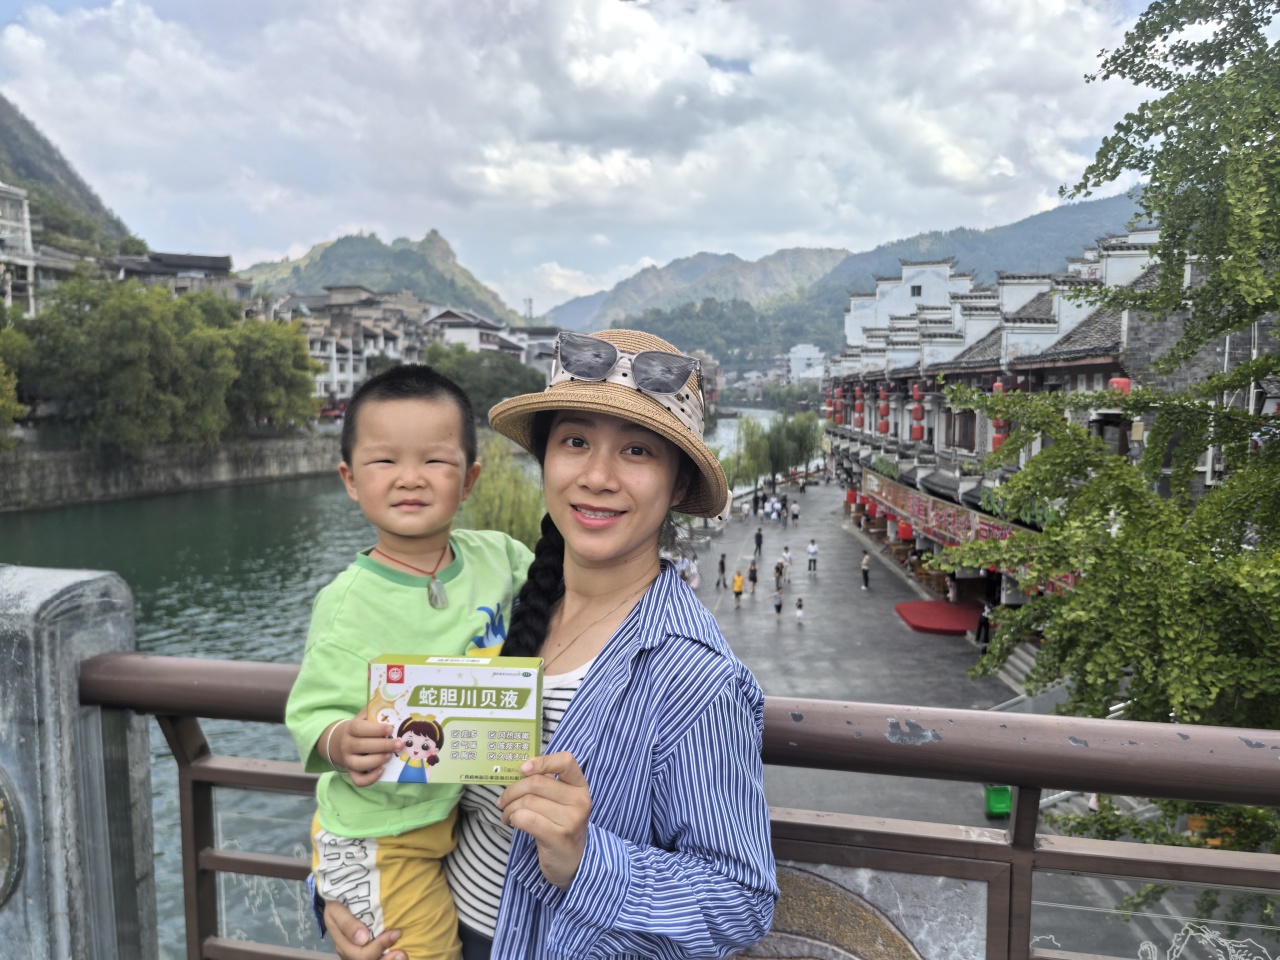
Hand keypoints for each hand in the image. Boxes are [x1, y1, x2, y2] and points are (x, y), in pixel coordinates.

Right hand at [324, 898, 403, 959]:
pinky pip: (375, 958)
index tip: (396, 933)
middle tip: (403, 952)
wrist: (335, 906)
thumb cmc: (337, 906)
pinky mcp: (364, 952)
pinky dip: (386, 958)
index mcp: (343, 944)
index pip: (360, 953)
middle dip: (386, 958)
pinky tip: (397, 955)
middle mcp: (349, 953)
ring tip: (402, 956)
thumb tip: (363, 938)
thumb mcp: (336, 910)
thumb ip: (347, 923)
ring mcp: (355, 955)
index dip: (380, 946)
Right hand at [327, 715, 400, 786]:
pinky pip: (358, 780)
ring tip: (390, 756)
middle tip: (399, 744)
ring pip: (359, 764)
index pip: (359, 728)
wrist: (341, 741)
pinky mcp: (351, 772)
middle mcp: (347, 744)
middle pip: (362, 746)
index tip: (390, 728)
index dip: (375, 729)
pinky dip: (369, 779)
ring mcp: (348, 760)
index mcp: (350, 728)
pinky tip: (381, 771)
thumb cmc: (360, 727)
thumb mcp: (364, 716)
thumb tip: (393, 703)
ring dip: (376, 760)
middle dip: (383, 745)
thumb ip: (375, 711)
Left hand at [497, 752, 590, 889]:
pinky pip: (526, 819)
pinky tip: (511, 822)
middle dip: (512, 791)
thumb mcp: (562, 802)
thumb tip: (520, 770)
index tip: (522, 769)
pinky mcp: (559, 837)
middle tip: (503, 801)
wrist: (573, 862)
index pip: (566, 761)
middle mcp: (579, 800)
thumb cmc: (561, 826)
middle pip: (537, 783)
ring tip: (507, 815)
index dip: (542, 761)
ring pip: (528, 802)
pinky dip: (513, 818)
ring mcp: (571, 820)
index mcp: (580, 786)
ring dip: (509, 808)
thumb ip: (547, 784)